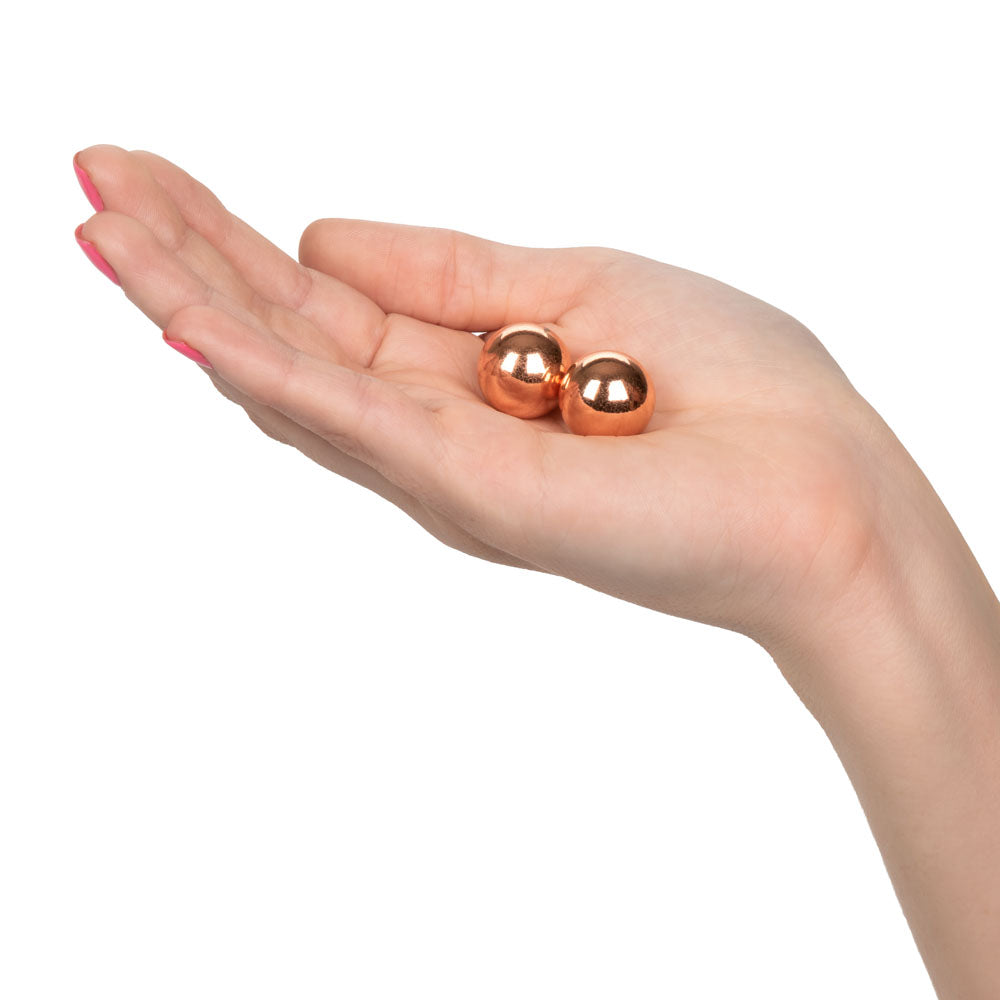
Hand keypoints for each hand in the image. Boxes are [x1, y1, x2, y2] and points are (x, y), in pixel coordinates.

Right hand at [74, 144, 894, 650]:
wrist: (820, 490)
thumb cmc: (727, 385)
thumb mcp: (574, 288)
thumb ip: (445, 275)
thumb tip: (318, 240)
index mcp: (463, 373)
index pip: (325, 300)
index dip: (237, 235)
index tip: (151, 173)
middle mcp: (436, 428)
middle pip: (291, 334)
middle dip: (188, 256)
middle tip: (89, 181)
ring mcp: (447, 470)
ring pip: (299, 379)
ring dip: (195, 300)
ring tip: (102, 228)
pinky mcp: (478, 494)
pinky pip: (357, 423)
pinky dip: (274, 372)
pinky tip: (188, 321)